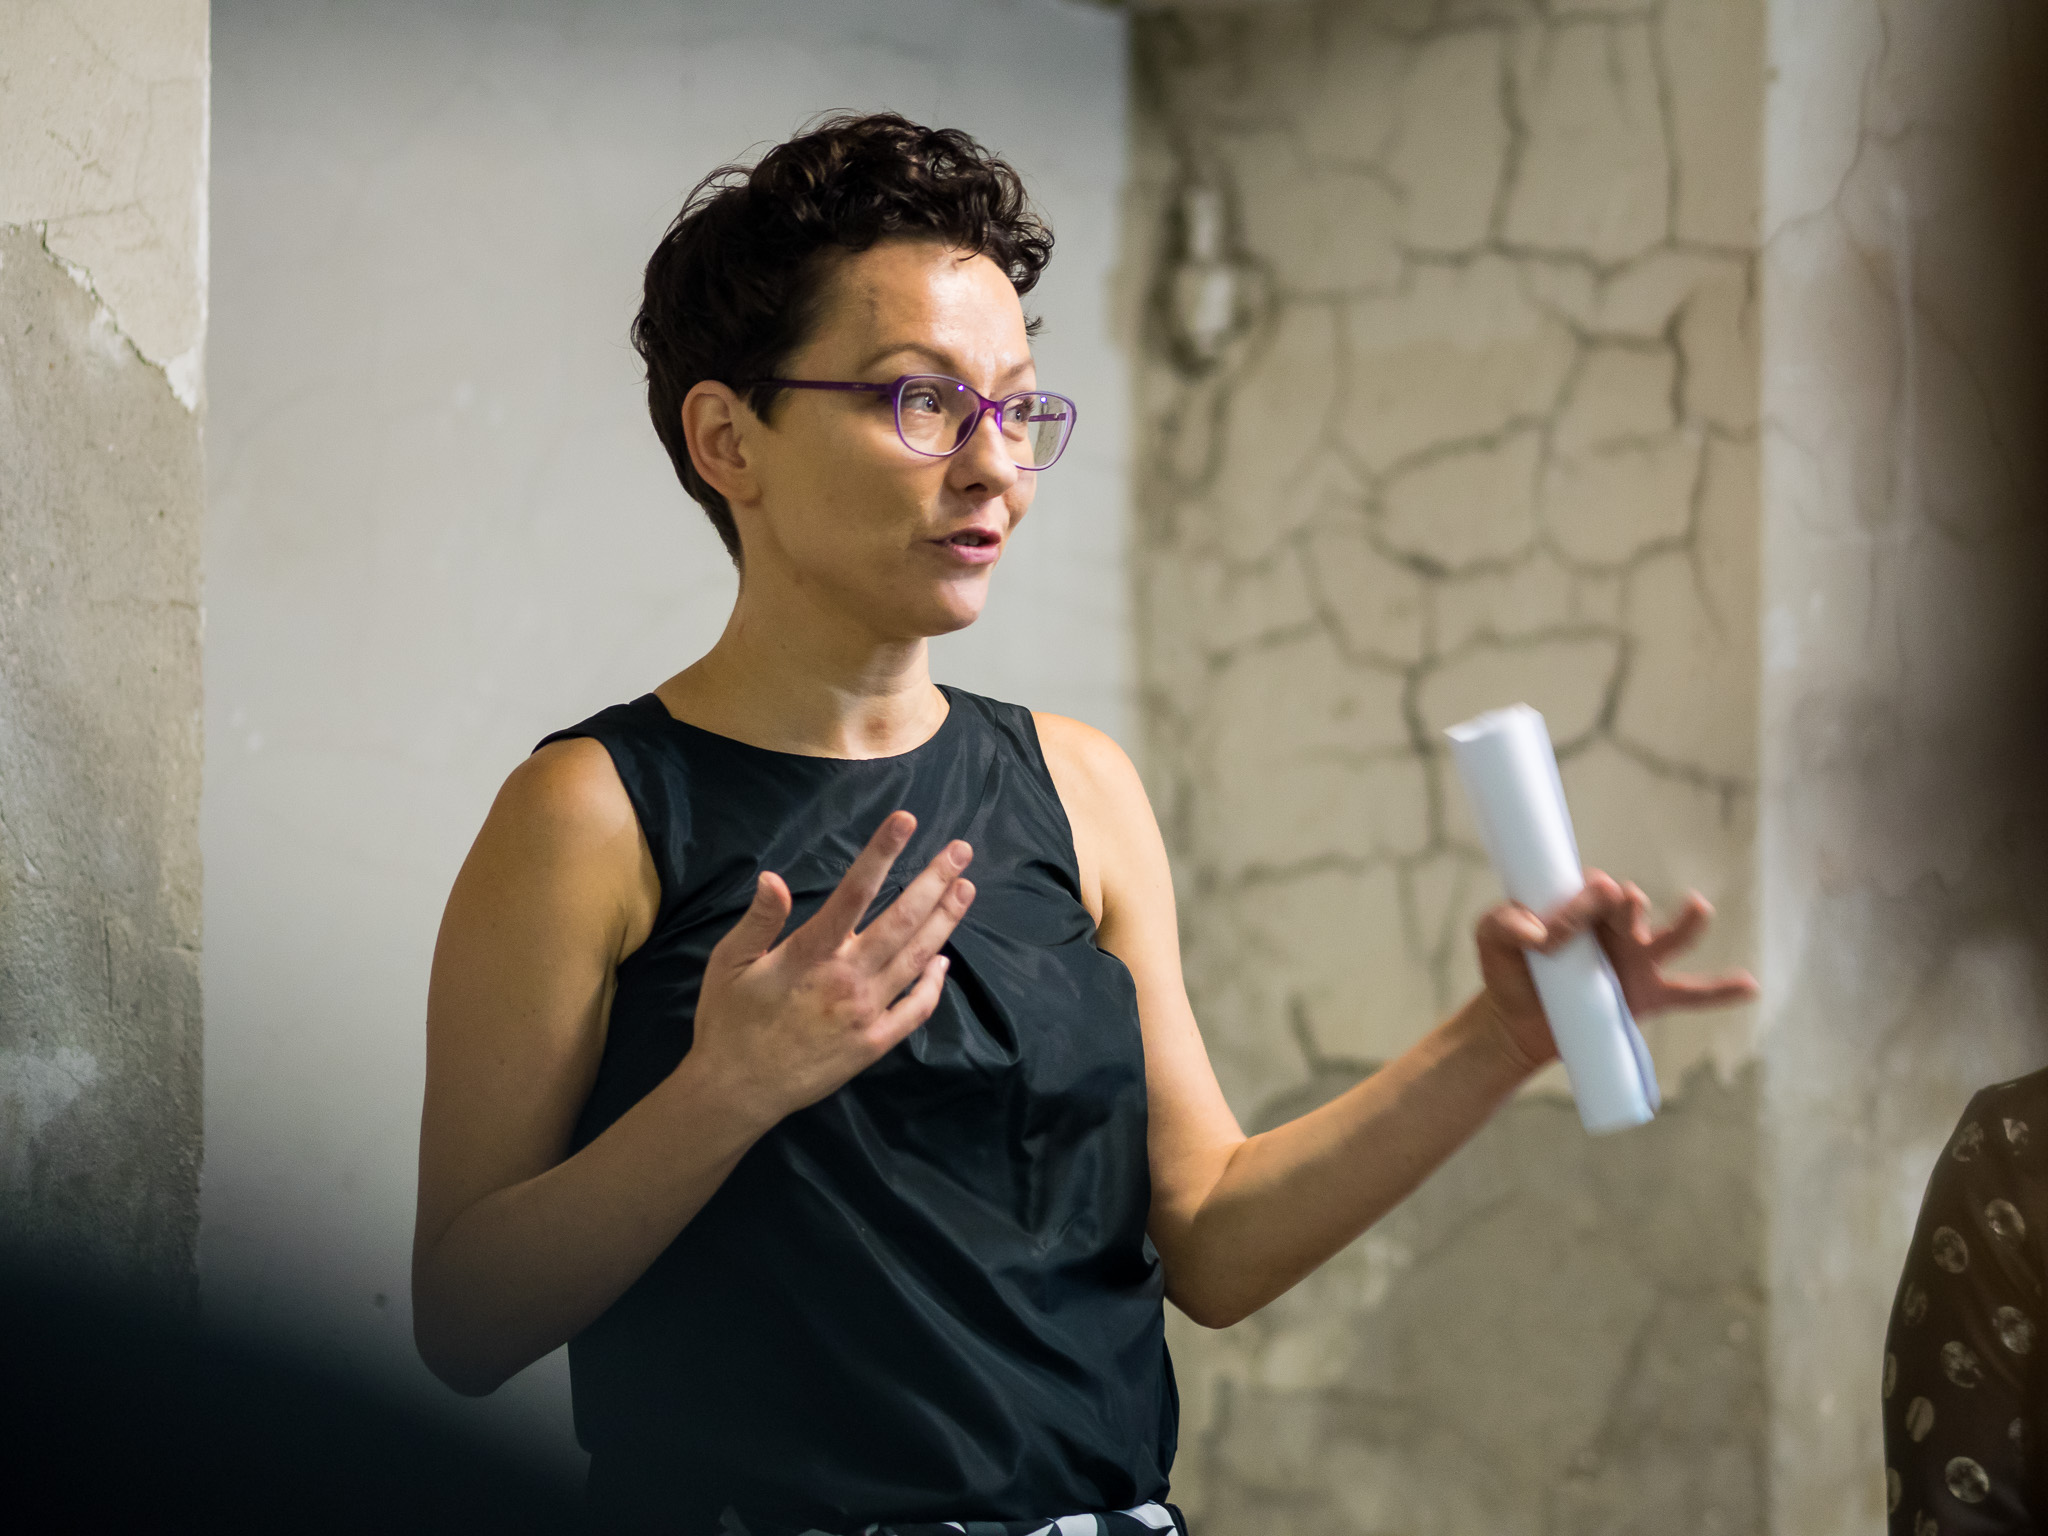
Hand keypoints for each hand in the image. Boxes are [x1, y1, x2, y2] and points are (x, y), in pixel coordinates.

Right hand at [687, 811, 975, 1127]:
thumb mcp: (728, 963)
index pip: (855, 891)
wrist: (737, 1090)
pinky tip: (944, 961)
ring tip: (966, 889)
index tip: (906, 821)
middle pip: (902, 920)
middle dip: (935, 880)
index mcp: (811, 953)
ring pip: (917, 958)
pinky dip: (934, 984)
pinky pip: (915, 1010)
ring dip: (945, 922)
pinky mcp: (874, 1044)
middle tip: (961, 850)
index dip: (882, 852)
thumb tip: (773, 875)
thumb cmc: (728, 1021)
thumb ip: (758, 919)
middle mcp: (847, 978)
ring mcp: (866, 1012)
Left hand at [1472, 871, 1758, 1072]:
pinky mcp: (1647, 997)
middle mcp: (1615, 928)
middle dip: (1627, 905)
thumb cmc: (1508, 970)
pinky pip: (1693, 993)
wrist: (1516, 1022)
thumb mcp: (1490, 939)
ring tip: (1696, 908)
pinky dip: (1722, 990)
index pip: (1594, 890)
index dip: (1581, 904)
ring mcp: (1636, 961)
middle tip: (1619, 910)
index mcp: (1583, 905)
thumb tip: (1537, 933)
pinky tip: (1749, 986)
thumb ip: (1502, 923)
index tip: (1554, 936)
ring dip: (1686, 922)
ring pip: (1671, 937)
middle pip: (1632, 904)